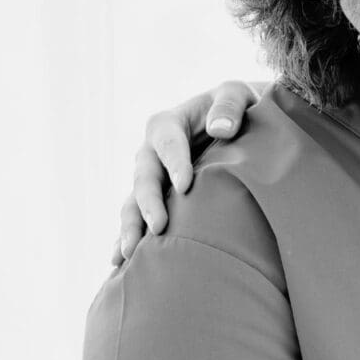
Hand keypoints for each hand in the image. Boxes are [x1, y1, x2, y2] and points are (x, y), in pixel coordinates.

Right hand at [112, 81, 263, 264]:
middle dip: (147, 202)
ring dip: (130, 226)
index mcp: (169, 124)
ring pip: (133, 202)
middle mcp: (152, 152)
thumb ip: (229, 105)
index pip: (167, 141)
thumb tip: (220, 128)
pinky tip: (120, 265)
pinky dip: (127, 238)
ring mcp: (151, 178)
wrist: (238, 125)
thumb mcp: (237, 94)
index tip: (186, 185)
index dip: (175, 162)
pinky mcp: (155, 199)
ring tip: (129, 254)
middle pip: (144, 176)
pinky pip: (137, 219)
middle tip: (158, 227)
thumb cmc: (238, 108)